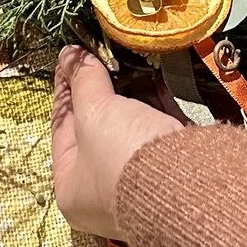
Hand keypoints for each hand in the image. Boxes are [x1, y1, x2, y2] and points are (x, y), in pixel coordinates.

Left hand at [52, 47, 176, 239]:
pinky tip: (154, 74)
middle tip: (100, 56)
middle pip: (97, 127)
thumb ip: (82, 79)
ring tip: (128, 59)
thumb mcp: (94, 111)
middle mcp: (103, 191)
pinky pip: (157, 129)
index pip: (62, 129)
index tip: (69, 60)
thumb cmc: (121, 154)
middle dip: (101, 89)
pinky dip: (156, 103)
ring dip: (130, 93)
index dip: (65, 90)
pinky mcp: (170, 167)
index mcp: (71, 189)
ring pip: (129, 126)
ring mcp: (139, 180)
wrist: (184, 181)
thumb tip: (69, 54)